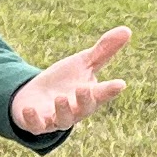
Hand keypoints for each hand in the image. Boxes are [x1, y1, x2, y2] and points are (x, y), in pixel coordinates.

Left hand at [12, 27, 131, 136]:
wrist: (36, 96)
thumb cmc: (64, 80)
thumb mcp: (83, 63)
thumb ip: (104, 50)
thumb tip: (128, 30)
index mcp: (90, 96)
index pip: (102, 93)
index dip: (110, 89)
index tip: (120, 84)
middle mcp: (76, 111)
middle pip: (84, 109)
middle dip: (84, 100)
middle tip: (83, 87)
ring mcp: (56, 119)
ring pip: (63, 121)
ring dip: (62, 110)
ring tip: (61, 97)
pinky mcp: (37, 124)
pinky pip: (36, 126)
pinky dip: (32, 120)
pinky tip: (28, 109)